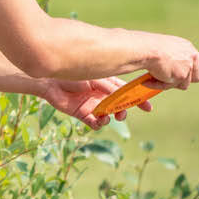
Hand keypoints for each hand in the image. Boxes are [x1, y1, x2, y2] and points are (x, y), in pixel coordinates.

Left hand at [35, 77, 152, 130]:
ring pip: (108, 116)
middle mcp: (102, 96)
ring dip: (111, 118)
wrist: (50, 80)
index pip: (126, 92)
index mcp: (107, 84)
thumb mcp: (94, 78)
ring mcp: (93, 106)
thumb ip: (108, 87)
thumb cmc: (71, 74)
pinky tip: (98, 121)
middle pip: (119, 107)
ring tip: (108, 116)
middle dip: (124, 111)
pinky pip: (94, 123)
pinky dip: (98, 124)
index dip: (138, 100)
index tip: (148, 107)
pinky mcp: (82, 114)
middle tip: (122, 114)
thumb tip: (121, 96)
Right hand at [141, 33, 198, 90]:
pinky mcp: (181, 75)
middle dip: (184, 81)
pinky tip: (148, 81)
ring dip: (169, 83)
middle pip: (196, 77)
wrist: (146, 48)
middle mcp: (191, 56)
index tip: (178, 75)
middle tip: (168, 80)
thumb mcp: (165, 48)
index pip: (197, 64)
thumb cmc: (149, 46)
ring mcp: (188, 66)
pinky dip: (159, 85)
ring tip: (153, 78)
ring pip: (183, 84)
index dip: (189, 72)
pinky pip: (170, 86)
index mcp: (187, 47)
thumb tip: (169, 70)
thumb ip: (173, 58)